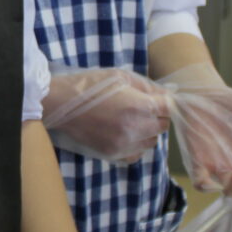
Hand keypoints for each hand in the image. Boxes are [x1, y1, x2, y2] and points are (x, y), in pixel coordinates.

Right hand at [44, 67, 171, 164]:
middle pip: (163, 126)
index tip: (157, 100)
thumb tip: (166, 95)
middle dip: (157, 116)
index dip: (165, 103)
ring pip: (151, 142)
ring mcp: (125, 144)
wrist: (62, 104)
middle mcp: (136, 128)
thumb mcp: (121, 76)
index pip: (169, 109)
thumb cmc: (91, 85)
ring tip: (131, 121)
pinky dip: (135, 146)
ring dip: (147, 132)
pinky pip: (136, 154)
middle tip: (142, 108)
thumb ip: (147, 87)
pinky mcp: (113, 154)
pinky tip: (124, 134)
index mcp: (140, 106)